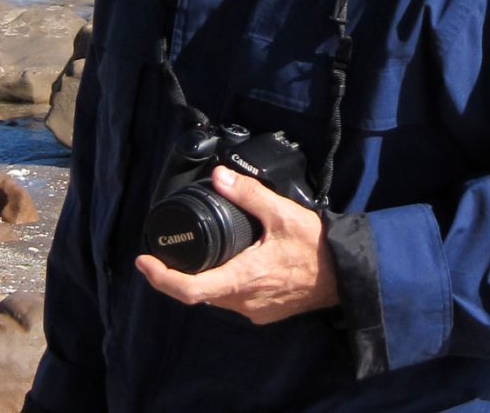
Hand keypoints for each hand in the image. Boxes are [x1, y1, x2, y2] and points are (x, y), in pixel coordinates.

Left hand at [135, 166, 338, 324]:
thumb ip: (248, 193)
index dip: (161, 278)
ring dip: (203, 279)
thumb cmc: (315, 246)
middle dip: (177, 275)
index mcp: (242, 279)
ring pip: (216, 298)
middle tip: (163, 254)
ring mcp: (254, 310)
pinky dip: (224, 283)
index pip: (190, 290)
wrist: (346, 275)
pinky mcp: (265, 312)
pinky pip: (234, 300)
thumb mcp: (281, 213)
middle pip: (198, 294)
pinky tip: (231, 263)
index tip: (144, 262)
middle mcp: (244, 301)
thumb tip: (219, 176)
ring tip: (195, 255)